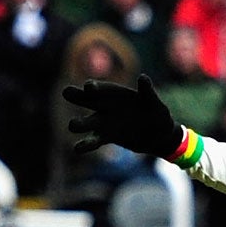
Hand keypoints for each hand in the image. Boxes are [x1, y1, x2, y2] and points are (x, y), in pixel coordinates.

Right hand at [64, 74, 184, 159]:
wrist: (158, 135)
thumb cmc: (157, 114)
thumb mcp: (155, 103)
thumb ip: (147, 92)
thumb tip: (143, 78)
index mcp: (115, 94)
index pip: (100, 88)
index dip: (93, 86)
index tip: (88, 87)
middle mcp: (104, 106)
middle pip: (84, 99)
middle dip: (75, 95)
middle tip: (67, 92)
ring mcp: (103, 123)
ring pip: (84, 122)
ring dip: (78, 123)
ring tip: (72, 125)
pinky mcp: (105, 137)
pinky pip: (92, 141)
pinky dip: (85, 144)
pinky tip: (78, 148)